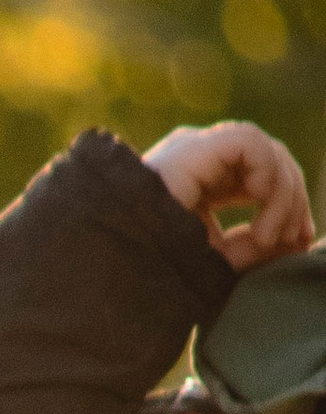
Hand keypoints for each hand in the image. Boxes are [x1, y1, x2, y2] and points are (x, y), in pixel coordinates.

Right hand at [143, 121, 316, 273]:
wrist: (114, 266)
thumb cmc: (152, 269)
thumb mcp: (214, 260)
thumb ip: (252, 248)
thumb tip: (295, 239)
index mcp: (202, 178)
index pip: (261, 175)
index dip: (290, 205)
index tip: (299, 243)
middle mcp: (200, 157)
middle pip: (271, 160)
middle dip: (294, 200)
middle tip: (296, 240)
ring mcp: (196, 148)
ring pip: (268, 150)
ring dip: (283, 194)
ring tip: (268, 236)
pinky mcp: (195, 147)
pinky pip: (253, 144)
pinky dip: (269, 178)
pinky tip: (260, 213)